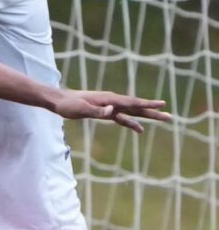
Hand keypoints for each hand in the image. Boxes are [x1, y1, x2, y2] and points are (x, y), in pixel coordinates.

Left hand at [54, 90, 170, 131]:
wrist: (60, 101)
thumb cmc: (69, 105)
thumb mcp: (81, 109)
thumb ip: (97, 111)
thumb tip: (112, 111)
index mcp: (109, 99)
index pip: (132, 102)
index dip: (147, 103)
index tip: (162, 104)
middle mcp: (112, 101)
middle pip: (136, 107)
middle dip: (153, 111)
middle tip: (169, 116)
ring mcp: (109, 106)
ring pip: (132, 112)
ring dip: (146, 116)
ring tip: (162, 119)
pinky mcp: (105, 111)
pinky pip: (121, 118)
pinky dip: (131, 123)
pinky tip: (139, 130)